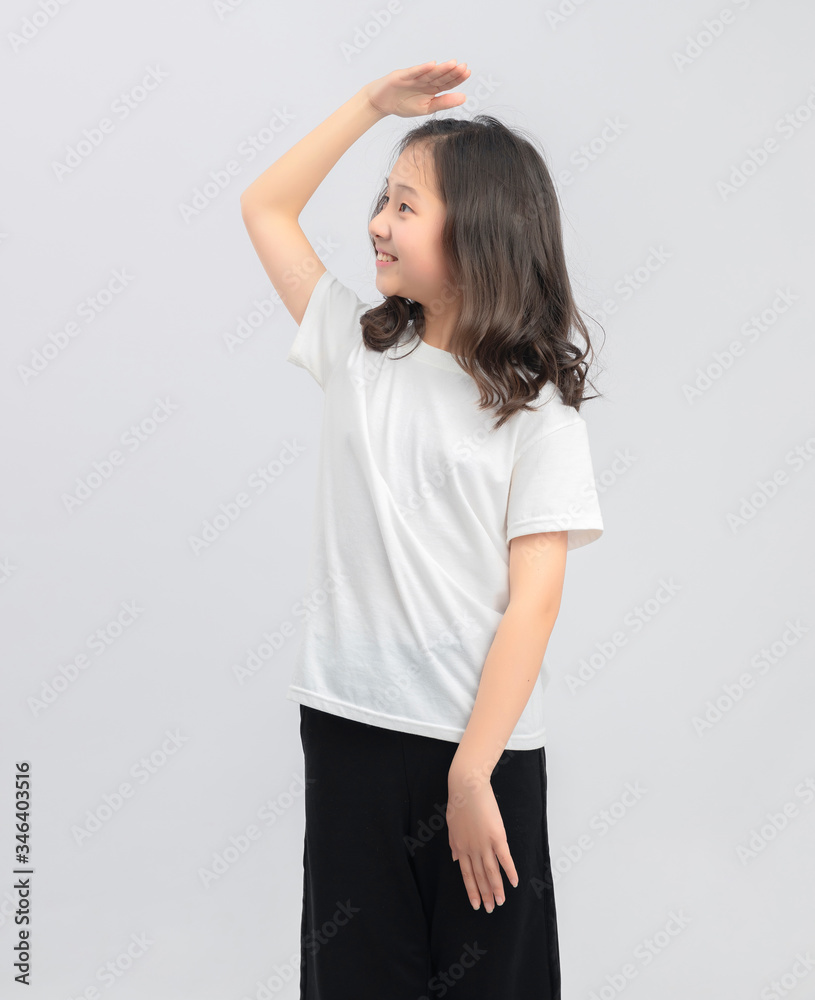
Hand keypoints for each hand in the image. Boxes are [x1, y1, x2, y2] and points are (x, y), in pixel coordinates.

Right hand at [362, 59, 470, 118]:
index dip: (457, 78)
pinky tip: (431, 65)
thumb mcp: (426, 108)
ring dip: (441, 68)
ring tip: (452, 64)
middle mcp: (424, 81)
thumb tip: (464, 98)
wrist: (381, 103)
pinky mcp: (402, 76)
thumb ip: (443, 103)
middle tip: (464, 67)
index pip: (447, 83)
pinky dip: (422, 68)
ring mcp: (413, 77)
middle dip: (452, 71)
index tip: (468, 73)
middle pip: (440, 76)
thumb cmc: (403, 105)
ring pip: (430, 73)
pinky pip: (414, 72)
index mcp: (431, 89)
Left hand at [447, 765, 518, 912]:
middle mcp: (471, 849)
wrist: (467, 786)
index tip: (476, 904)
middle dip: (485, 894)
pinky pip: (504, 858)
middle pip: (479, 876)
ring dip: (496, 888)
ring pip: (491, 872)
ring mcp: (484, 844)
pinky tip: (514, 882)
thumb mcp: (451, 825)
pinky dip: (509, 871)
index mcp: (460, 847)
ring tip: (500, 902)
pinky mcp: (497, 836)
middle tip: (490, 909)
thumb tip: (456, 859)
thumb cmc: (459, 802)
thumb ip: (454, 844)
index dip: (472, 890)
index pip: (467, 874)